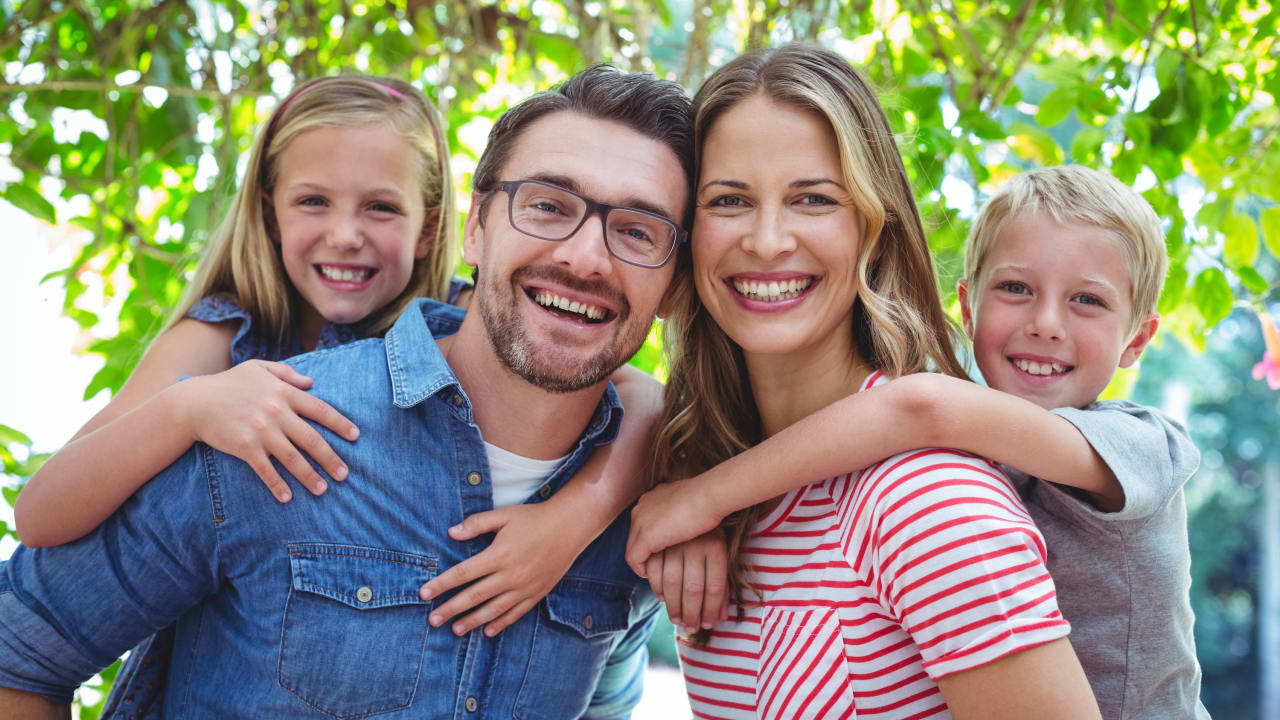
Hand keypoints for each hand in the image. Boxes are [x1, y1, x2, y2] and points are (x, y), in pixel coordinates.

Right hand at [184, 360, 358, 500]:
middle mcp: (276, 412)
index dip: (340, 424)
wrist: (194, 402)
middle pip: (312, 439)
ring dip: (310, 476)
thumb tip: (312, 382)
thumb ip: (287, 373)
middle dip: (331, 458)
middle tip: (345, 474)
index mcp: (283, 392)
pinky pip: (266, 470)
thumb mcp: (258, 368)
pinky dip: (277, 485)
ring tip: (323, 489)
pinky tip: (287, 497)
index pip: (320, 410)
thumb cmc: (228, 384)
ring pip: (293, 458)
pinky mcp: (245, 447)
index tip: (355, 437)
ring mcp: (261, 431)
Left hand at [418, 502, 581, 636]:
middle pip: (474, 596)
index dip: (442, 584)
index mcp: (499, 554)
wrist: (570, 527)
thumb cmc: (534, 518)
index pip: (463, 573)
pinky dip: (500, 623)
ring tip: (455, 630)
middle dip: (451, 609)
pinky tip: (487, 630)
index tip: (424, 594)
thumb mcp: (504, 515)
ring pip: (493, 609)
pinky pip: (515, 613)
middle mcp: (510, 575)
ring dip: (472, 621)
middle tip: (432, 620)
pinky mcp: (537, 593)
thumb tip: (451, 533)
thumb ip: (477, 523)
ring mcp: (524, 587)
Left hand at [626, 478, 722, 576]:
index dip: (653, 538)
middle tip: (659, 565)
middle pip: (635, 536)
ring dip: (644, 562)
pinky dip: (642, 569)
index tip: (663, 550)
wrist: (709, 495)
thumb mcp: (689, 503)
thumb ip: (680, 511)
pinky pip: (634, 560)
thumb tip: (686, 522)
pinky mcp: (645, 537)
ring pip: (633, 548)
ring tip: (656, 573)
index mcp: (652, 498)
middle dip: (646, 551)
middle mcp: (641, 508)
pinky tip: (653, 575)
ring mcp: (640, 522)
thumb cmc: (709, 499)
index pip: (644, 523)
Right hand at [643, 529, 728, 631]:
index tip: (707, 624)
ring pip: (673, 582)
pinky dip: (657, 586)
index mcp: (716, 546)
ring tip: (677, 618)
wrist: (698, 492)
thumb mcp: (722, 552)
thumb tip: (722, 618)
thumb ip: (721, 586)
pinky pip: (655, 569)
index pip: (715, 587)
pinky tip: (662, 597)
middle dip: (692, 613)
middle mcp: (696, 543)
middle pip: (694, 588)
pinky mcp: (657, 536)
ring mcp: (675, 540)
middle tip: (690, 628)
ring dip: (673, 605)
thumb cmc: (713, 527)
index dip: (711, 609)